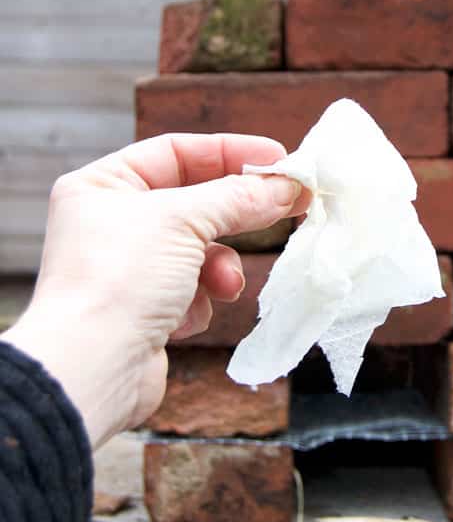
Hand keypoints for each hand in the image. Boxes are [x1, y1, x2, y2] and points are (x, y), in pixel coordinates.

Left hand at [2, 134, 308, 448]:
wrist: (92, 369)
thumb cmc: (119, 278)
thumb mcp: (183, 220)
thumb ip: (240, 197)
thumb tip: (288, 186)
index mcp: (102, 185)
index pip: (175, 152)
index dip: (229, 153)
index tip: (279, 159)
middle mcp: (110, 223)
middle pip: (193, 203)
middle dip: (237, 212)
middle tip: (291, 205)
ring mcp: (128, 269)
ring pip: (200, 250)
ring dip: (220, 266)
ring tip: (224, 283)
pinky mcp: (144, 311)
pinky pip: (192, 290)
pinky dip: (198, 300)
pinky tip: (184, 317)